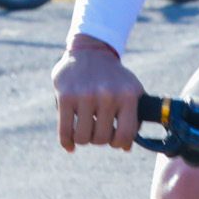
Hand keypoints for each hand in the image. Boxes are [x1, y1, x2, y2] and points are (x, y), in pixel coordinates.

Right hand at [54, 33, 142, 150]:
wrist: (91, 51)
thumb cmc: (114, 77)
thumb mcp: (132, 91)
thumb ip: (133, 117)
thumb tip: (127, 148)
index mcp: (127, 96)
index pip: (125, 135)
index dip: (119, 143)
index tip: (114, 140)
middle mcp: (108, 95)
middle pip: (101, 139)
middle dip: (99, 139)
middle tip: (97, 129)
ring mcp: (86, 96)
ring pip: (83, 138)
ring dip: (83, 139)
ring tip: (85, 130)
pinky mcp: (66, 96)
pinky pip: (65, 131)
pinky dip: (67, 142)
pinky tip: (69, 144)